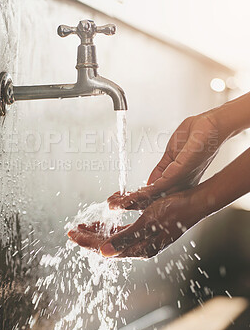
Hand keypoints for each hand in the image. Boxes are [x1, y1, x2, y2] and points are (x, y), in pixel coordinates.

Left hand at [69, 188, 204, 258]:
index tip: (72, 234)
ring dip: (98, 232)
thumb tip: (103, 253)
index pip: (105, 248)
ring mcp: (142, 239)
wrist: (193, 203)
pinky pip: (122, 233)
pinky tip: (104, 223)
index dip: (86, 241)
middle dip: (88, 237)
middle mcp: (139, 246)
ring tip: (84, 226)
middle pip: (106, 245)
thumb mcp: (147, 223)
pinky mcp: (146, 231)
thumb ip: (124, 238)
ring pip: (113, 239)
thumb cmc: (173, 211)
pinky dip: (110, 228)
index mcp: (138, 247)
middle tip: (72, 230)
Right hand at [108, 111, 225, 210]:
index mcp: (179, 179)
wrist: (211, 124)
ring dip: (139, 198)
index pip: (157, 192)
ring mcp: (184, 177)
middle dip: (135, 202)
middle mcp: (183, 182)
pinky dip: (150, 189)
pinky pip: (165, 182)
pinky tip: (140, 192)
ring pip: (159, 193)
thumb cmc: (196, 136)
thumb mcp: (172, 154)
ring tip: (123, 202)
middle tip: (117, 205)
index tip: (124, 201)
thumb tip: (149, 183)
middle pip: (156, 197)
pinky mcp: (184, 168)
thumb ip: (161, 169)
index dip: (139, 198)